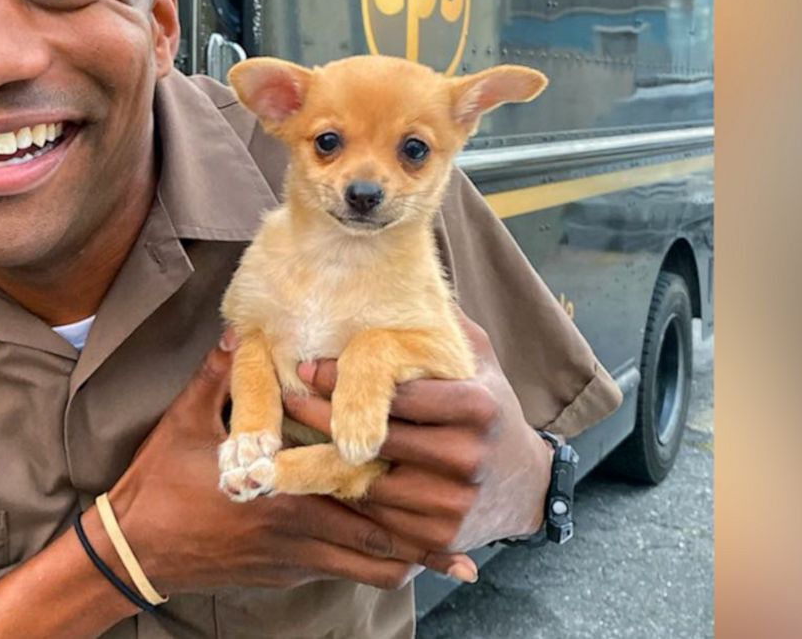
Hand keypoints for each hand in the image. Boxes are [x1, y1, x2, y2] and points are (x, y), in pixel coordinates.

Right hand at [107, 333, 474, 594]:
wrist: (135, 547)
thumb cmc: (161, 481)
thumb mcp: (189, 419)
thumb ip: (224, 375)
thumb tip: (241, 329)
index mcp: (286, 486)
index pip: (360, 486)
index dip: (405, 483)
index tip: (442, 472)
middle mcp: (299, 527)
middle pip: (382, 539)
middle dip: (425, 534)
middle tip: (466, 521)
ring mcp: (295, 556)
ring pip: (370, 566)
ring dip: (406, 556)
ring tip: (443, 549)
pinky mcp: (285, 572)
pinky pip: (343, 573)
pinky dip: (372, 565)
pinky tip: (391, 558)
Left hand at [285, 312, 551, 573]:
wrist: (522, 484)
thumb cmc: (485, 407)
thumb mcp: (473, 358)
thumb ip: (438, 321)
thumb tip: (398, 265)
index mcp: (478, 406)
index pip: (399, 393)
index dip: (346, 382)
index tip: (306, 369)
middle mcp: (469, 456)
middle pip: (376, 439)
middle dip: (321, 420)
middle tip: (283, 401)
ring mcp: (453, 501)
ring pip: (367, 484)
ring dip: (317, 466)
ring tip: (279, 440)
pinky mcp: (436, 537)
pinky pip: (373, 518)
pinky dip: (337, 500)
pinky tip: (304, 480)